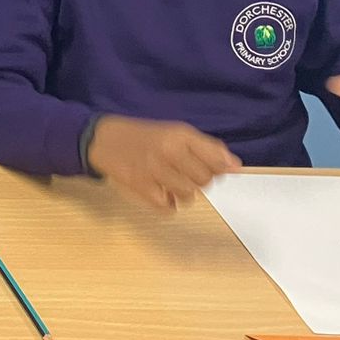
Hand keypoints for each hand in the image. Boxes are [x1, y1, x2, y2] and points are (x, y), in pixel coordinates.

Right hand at [85, 114, 241, 209]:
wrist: (105, 140)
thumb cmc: (145, 137)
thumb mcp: (177, 132)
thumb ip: (207, 148)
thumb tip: (235, 166)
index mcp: (181, 135)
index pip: (217, 160)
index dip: (220, 169)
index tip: (212, 169)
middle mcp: (169, 151)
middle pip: (205, 180)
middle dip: (201, 180)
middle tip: (186, 174)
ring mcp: (153, 170)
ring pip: (189, 195)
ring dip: (185, 194)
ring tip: (174, 184)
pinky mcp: (140, 186)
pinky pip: (167, 207)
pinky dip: (169, 205)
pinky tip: (163, 194)